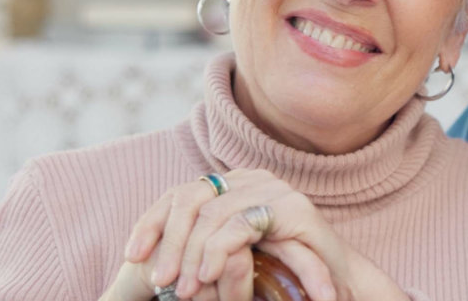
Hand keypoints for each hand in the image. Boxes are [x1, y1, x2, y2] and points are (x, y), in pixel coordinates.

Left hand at [123, 170, 406, 300]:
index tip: (132, 255)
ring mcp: (272, 189)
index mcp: (231, 185)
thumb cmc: (279, 276)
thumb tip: (147, 253)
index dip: (151, 223)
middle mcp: (250, 179)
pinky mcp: (291, 208)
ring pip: (211, 213)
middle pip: (190, 199)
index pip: (179, 195)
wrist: (334, 286)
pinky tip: (208, 274)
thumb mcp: (227, 259)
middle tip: (156, 279)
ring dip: (192, 255)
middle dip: (167, 241)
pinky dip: (219, 250)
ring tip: (183, 289)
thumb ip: (198, 246)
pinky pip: (240, 224)